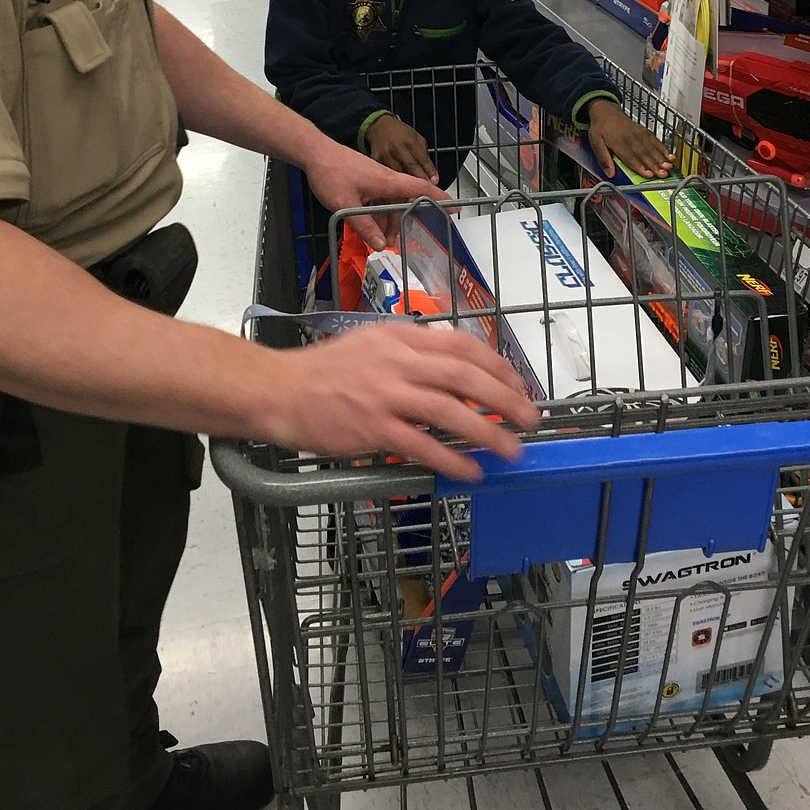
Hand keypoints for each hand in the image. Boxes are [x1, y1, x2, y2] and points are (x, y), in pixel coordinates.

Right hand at [275, 323, 539, 482]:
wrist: (280, 390)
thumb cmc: (324, 371)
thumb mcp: (372, 344)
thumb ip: (411, 352)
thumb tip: (454, 369)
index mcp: (400, 337)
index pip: (461, 346)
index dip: (497, 366)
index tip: (517, 385)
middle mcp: (397, 361)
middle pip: (465, 375)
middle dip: (505, 398)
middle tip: (529, 418)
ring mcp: (385, 394)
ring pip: (450, 410)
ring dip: (488, 432)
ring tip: (511, 450)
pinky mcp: (372, 427)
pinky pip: (422, 445)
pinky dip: (451, 459)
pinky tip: (471, 472)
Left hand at [303, 135, 446, 251]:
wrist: (314, 153)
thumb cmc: (331, 174)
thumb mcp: (346, 205)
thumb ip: (365, 226)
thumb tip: (382, 245)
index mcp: (388, 181)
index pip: (421, 189)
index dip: (440, 198)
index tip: (456, 207)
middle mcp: (387, 179)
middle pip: (405, 202)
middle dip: (406, 222)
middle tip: (404, 243)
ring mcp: (376, 180)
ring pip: (390, 204)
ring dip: (389, 222)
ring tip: (383, 241)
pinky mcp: (366, 182)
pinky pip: (379, 201)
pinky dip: (378, 215)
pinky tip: (370, 229)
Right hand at [366, 114, 438, 186]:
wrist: (379, 127)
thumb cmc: (400, 134)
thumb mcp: (417, 138)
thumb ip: (424, 155)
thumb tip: (431, 175)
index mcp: (410, 141)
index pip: (422, 159)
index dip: (429, 172)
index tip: (434, 182)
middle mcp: (397, 148)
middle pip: (411, 168)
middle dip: (420, 181)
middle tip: (426, 191)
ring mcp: (386, 155)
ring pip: (398, 174)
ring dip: (406, 185)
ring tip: (413, 194)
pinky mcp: (376, 161)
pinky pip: (386, 175)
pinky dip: (393, 183)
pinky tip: (399, 189)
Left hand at [587, 99, 673, 180]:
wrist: (606, 111)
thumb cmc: (600, 128)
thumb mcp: (595, 143)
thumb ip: (603, 158)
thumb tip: (609, 173)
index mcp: (618, 143)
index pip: (631, 157)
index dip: (640, 167)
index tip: (648, 174)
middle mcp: (631, 138)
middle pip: (644, 154)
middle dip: (655, 165)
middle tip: (663, 174)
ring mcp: (639, 134)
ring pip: (652, 148)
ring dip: (661, 158)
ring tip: (669, 167)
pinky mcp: (645, 131)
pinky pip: (656, 141)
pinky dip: (664, 148)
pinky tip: (670, 155)